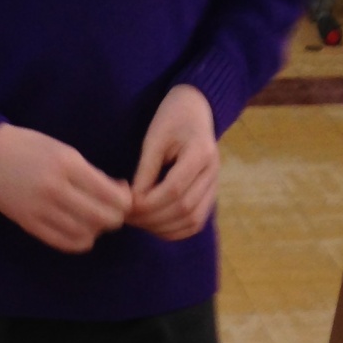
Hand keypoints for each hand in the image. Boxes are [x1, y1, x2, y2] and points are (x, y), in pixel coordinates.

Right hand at [0, 124, 130, 253]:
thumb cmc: (30, 148)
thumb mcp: (64, 151)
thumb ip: (91, 173)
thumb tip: (119, 193)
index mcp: (68, 164)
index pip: (111, 194)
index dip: (125, 201)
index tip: (124, 198)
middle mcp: (56, 188)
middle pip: (102, 218)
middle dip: (115, 218)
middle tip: (114, 213)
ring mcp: (41, 209)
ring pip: (85, 234)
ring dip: (97, 231)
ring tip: (94, 221)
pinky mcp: (29, 224)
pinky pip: (63, 242)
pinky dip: (79, 241)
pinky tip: (81, 232)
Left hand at [129, 85, 218, 241]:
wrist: (194, 111)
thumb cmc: (172, 120)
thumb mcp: (154, 138)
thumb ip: (145, 170)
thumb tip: (132, 202)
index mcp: (201, 152)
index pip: (175, 189)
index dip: (150, 202)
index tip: (128, 204)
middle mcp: (213, 172)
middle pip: (184, 208)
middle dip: (152, 218)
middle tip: (128, 217)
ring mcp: (214, 186)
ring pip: (192, 221)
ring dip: (162, 228)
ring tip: (139, 222)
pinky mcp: (209, 196)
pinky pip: (195, 223)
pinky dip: (174, 231)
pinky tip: (154, 227)